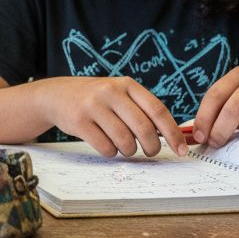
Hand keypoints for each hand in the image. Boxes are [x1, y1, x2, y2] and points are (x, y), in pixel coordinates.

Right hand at [38, 76, 188, 157]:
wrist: (57, 95)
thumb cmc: (96, 99)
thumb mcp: (119, 94)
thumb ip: (141, 110)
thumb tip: (170, 137)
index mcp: (127, 85)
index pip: (158, 111)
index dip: (172, 133)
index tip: (181, 150)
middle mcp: (111, 92)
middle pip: (144, 129)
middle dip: (152, 147)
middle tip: (151, 152)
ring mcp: (94, 106)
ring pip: (125, 141)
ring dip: (129, 151)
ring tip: (124, 146)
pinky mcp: (80, 122)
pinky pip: (106, 148)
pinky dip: (111, 152)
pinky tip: (106, 144)